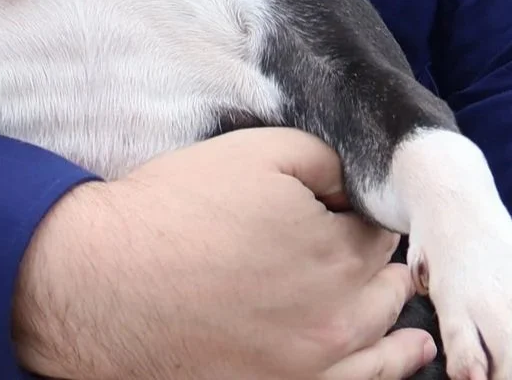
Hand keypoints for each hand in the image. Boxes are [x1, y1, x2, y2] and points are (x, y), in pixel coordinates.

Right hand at [13, 128, 438, 379]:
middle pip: (389, 287)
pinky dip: (386, 368)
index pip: (381, 230)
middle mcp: (338, 315)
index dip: (364, 215)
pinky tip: (404, 355)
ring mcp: (313, 366)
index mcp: (338, 250)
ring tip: (409, 308)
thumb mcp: (256, 153)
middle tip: (363, 250)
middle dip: (382, 264)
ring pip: (383, 341)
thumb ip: (325, 162)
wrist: (103, 283)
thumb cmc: (173, 212)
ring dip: (395, 317)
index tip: (348, 212)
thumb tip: (356, 185)